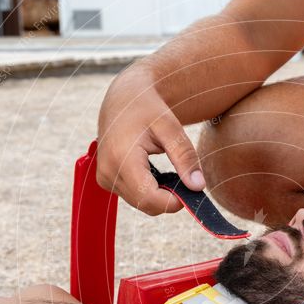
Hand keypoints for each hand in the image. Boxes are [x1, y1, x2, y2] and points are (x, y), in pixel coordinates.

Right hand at [97, 67, 204, 215]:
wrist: (123, 99)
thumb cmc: (148, 109)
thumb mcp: (171, 127)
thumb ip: (185, 157)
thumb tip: (198, 186)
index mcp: (121, 158)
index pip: (148, 198)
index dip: (173, 202)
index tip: (191, 192)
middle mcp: (108, 172)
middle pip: (145, 204)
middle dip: (168, 198)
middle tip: (184, 178)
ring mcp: (104, 178)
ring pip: (140, 203)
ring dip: (159, 194)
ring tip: (168, 170)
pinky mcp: (106, 180)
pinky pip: (133, 197)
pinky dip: (149, 190)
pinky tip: (155, 172)